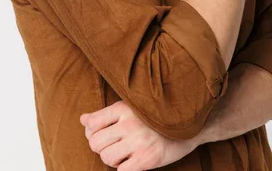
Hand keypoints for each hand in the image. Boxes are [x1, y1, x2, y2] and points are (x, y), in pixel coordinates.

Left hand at [80, 100, 199, 169]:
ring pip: (106, 157)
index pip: (92, 123)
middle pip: (95, 142)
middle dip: (100, 147)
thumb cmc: (156, 116)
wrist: (189, 126)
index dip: (91, 132)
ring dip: (111, 159)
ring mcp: (138, 142)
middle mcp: (129, 123)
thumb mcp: (131, 108)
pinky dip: (123, 169)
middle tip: (113, 145)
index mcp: (124, 108)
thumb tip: (82, 119)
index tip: (101, 133)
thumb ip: (106, 114)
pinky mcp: (147, 159)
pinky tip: (132, 161)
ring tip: (122, 153)